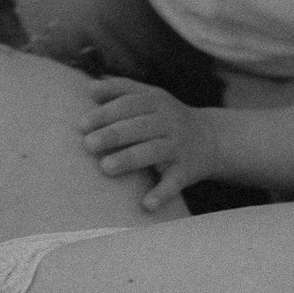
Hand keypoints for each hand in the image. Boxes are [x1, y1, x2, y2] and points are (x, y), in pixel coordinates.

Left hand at [80, 77, 219, 210]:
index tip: (81, 125)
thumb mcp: (150, 97)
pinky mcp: (187, 170)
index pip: (129, 103)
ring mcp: (179, 146)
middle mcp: (169, 121)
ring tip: (105, 168)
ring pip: (154, 151)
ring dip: (130, 159)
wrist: (212, 138)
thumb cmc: (166, 117)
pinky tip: (146, 205)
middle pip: (139, 126)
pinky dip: (162, 194)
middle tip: (87, 145)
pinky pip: (174, 182)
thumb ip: (121, 89)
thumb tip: (89, 87)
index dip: (105, 113)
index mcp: (156, 101)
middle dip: (113, 135)